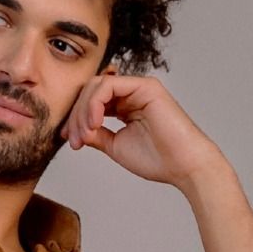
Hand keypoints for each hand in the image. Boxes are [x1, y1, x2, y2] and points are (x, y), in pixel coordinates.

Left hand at [62, 72, 230, 193]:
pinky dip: (95, 103)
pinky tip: (94, 123)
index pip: (91, 103)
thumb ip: (96, 134)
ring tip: (84, 134)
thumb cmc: (157, 159)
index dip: (75, 119)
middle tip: (74, 140)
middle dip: (76, 116)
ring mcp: (138, 88)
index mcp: (125, 107)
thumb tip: (75, 130)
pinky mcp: (145, 86)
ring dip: (83, 111)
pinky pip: (109, 85)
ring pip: (97, 86)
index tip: (68, 140)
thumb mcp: (115, 146)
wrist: (183, 166)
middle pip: (90, 92)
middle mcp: (132, 94)